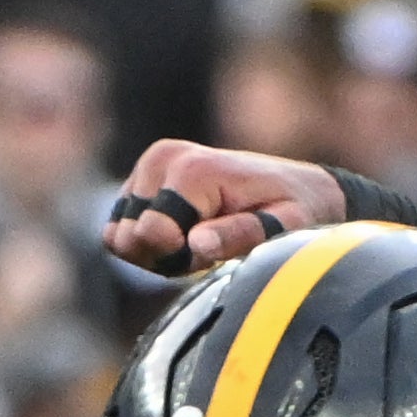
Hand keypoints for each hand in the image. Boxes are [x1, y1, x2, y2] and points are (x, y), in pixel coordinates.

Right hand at [106, 142, 347, 276]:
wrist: (296, 184)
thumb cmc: (294, 208)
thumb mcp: (283, 226)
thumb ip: (240, 235)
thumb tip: (196, 244)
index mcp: (191, 170)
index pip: (151, 232)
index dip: (177, 256)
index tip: (212, 250)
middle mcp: (162, 159)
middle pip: (130, 236)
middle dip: (164, 255)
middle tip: (209, 246)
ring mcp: (148, 166)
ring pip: (120, 235)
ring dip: (156, 252)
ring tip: (200, 241)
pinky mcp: (141, 178)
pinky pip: (119, 229)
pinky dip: (149, 244)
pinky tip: (183, 237)